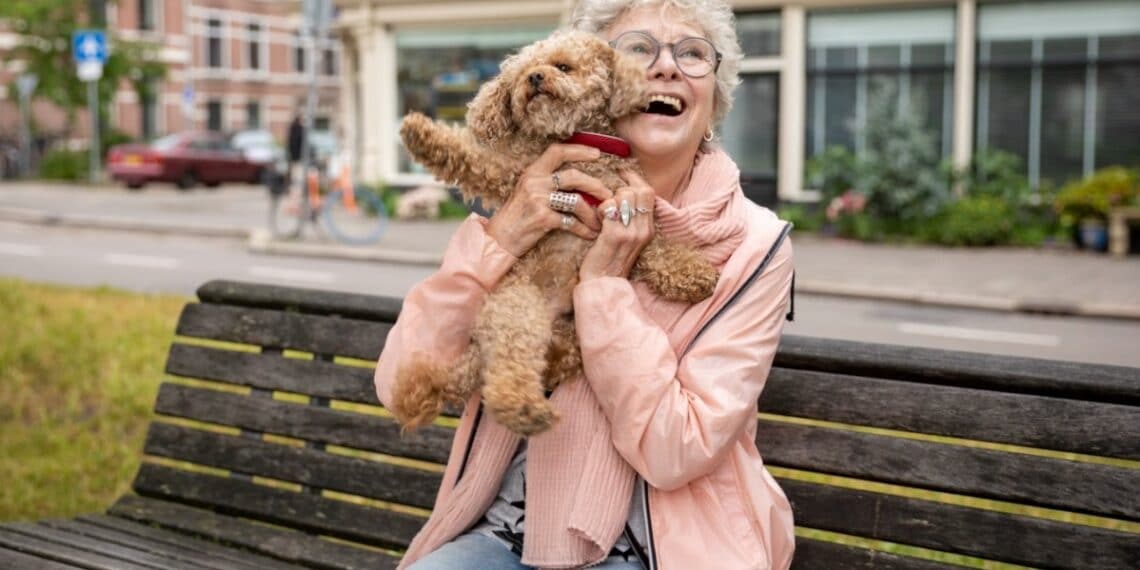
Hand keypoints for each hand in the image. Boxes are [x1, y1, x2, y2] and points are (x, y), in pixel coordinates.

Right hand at [486, 144, 611, 257]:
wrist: (500, 238)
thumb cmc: (517, 216)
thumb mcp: (527, 190)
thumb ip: (546, 181)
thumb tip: (576, 178)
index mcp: (532, 172)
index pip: (558, 152)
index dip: (579, 150)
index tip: (597, 153)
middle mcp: (535, 182)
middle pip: (573, 176)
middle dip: (595, 185)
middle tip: (608, 194)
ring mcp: (538, 200)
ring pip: (576, 201)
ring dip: (592, 213)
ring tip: (601, 220)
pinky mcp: (542, 218)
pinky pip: (571, 222)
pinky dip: (584, 229)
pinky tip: (590, 234)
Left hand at [579, 170, 654, 281]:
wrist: (602, 284)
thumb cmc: (610, 258)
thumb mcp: (628, 238)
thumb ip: (630, 217)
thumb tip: (623, 191)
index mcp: (648, 228)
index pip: (648, 192)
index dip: (633, 179)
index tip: (620, 175)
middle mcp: (643, 229)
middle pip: (638, 190)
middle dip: (619, 189)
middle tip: (608, 199)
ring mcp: (631, 233)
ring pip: (623, 196)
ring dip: (608, 200)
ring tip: (602, 214)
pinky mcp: (615, 236)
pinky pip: (608, 208)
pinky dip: (599, 210)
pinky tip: (595, 221)